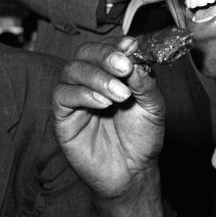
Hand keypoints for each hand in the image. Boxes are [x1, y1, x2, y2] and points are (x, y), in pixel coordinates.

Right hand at [52, 37, 165, 202]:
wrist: (134, 171)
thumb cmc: (142, 136)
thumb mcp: (153, 106)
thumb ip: (145, 81)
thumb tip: (134, 58)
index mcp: (113, 73)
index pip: (107, 47)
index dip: (116, 44)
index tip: (130, 46)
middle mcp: (91, 80)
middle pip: (85, 52)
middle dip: (105, 56)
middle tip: (124, 67)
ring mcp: (75, 97)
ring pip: (72, 70)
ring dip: (97, 77)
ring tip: (120, 95)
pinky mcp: (63, 117)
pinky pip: (62, 96)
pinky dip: (82, 94)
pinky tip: (103, 104)